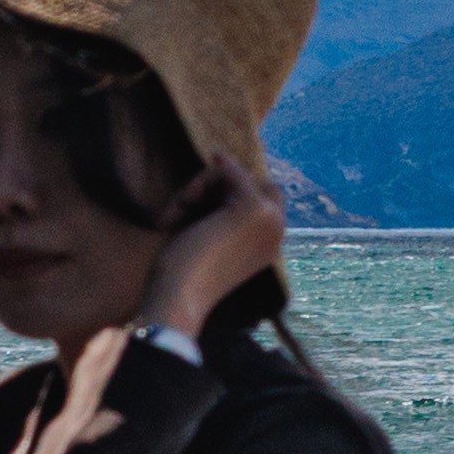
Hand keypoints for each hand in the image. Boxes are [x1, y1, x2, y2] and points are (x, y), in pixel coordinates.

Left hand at [136, 156, 285, 340]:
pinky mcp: (253, 207)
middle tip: (186, 206)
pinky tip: (178, 211)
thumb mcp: (204, 234)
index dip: (230, 191)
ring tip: (176, 215)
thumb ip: (219, 204)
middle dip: (220, 184)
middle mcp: (277, 229)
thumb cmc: (183, 275)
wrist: (179, 297)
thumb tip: (220, 156)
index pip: (263, 195)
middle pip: (255, 180)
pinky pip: (225, 172)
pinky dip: (196, 185)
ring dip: (202, 185)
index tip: (196, 203)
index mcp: (270, 243)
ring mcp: (269, 217)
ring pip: (236, 174)